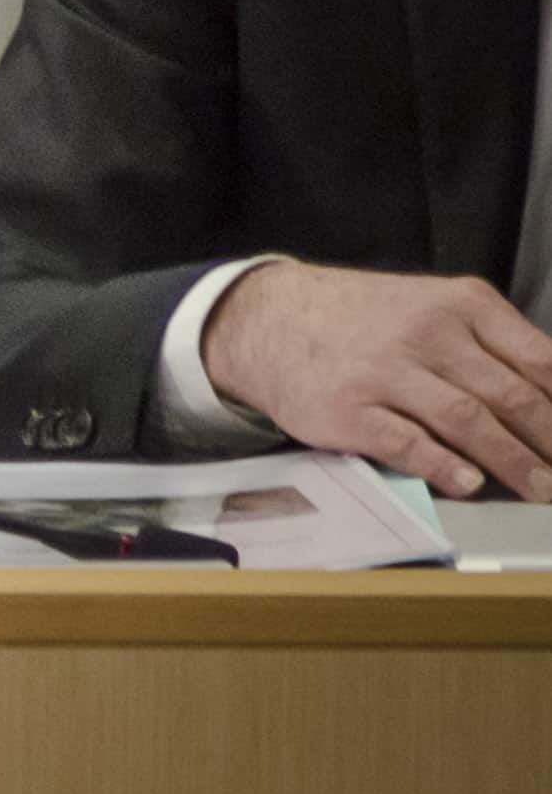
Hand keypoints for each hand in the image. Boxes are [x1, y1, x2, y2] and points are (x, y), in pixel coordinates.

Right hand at [198, 259, 551, 500]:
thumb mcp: (431, 306)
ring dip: (513, 462)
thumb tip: (547, 399)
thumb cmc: (361, 320)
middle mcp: (425, 333)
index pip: (538, 359)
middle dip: (549, 442)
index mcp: (458, 305)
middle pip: (509, 396)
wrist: (269, 317)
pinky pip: (407, 443)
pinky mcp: (348, 409)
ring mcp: (384, 371)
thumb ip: (488, 343)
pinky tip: (468, 482)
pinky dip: (444, 466)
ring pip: (467, 420)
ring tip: (539, 489)